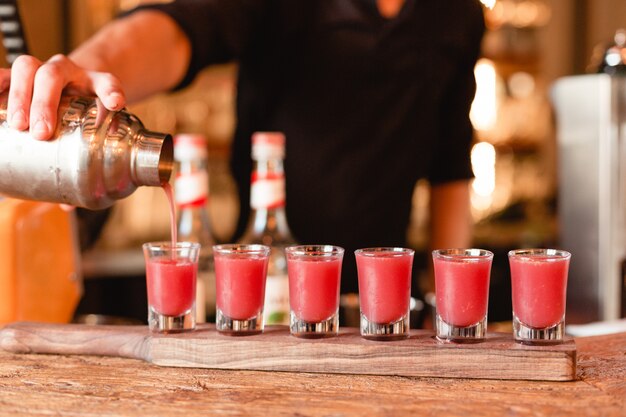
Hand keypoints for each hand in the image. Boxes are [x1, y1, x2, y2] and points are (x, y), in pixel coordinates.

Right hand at [0, 54, 125, 139]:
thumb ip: (103, 129)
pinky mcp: (19, 76)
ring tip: (18, 124)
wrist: (71, 85)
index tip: (114, 103)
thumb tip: (92, 165)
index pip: (106, 82)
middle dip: (45, 104)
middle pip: (53, 75)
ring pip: (27, 68)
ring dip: (20, 96)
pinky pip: (5, 75)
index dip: (110, 92)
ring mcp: (41, 69)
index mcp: (94, 80)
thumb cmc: (86, 104)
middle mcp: (66, 70)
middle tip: (42, 132)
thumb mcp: (101, 115)